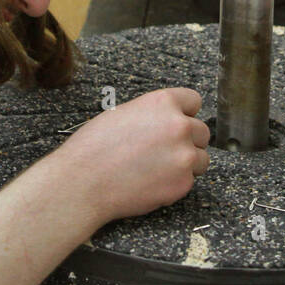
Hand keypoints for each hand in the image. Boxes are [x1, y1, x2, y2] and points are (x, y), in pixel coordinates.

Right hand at [53, 88, 209, 221]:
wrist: (83, 182)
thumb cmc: (94, 148)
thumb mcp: (123, 114)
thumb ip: (152, 115)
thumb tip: (165, 120)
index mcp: (163, 103)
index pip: (194, 101)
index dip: (184, 113)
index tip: (178, 122)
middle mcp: (179, 125)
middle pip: (201, 131)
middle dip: (187, 140)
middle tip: (164, 151)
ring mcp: (184, 155)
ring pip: (201, 158)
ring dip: (186, 163)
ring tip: (157, 168)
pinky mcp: (183, 183)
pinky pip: (189, 181)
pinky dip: (175, 183)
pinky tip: (151, 182)